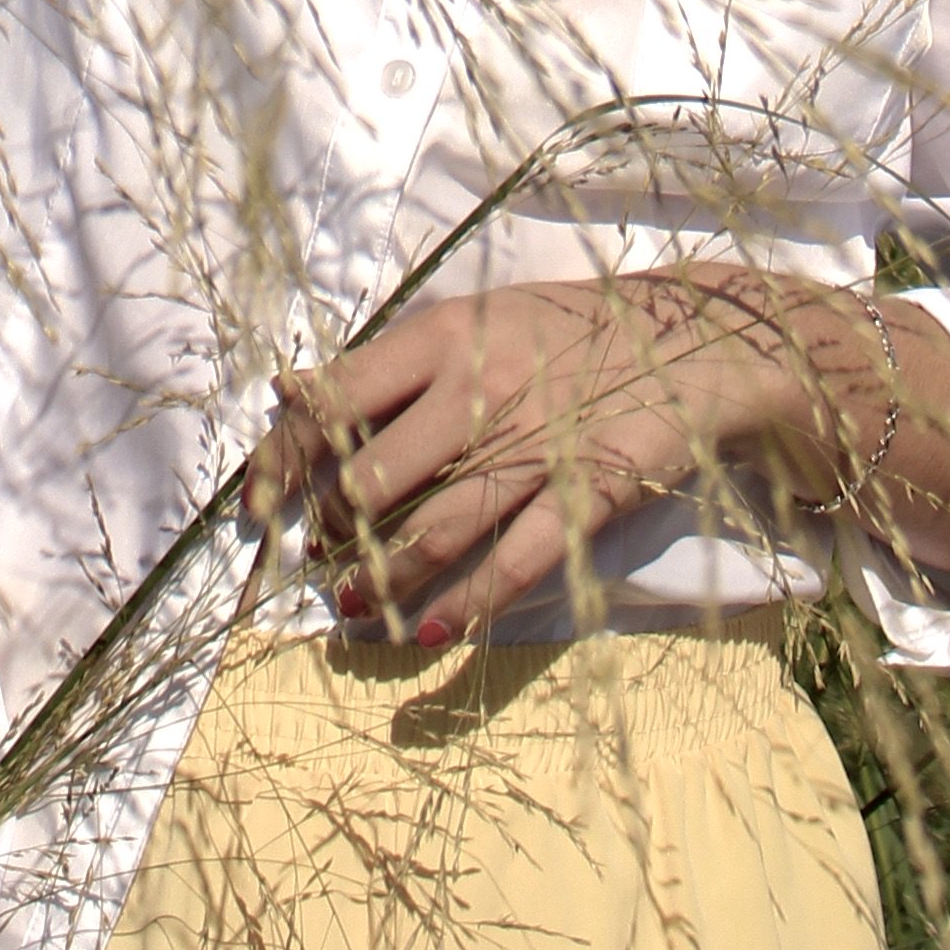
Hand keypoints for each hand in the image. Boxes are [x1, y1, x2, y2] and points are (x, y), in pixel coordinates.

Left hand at [246, 275, 869, 646]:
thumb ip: (389, 359)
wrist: (693, 340)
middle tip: (319, 553)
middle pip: (373, 477)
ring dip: (382, 582)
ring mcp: (537, 447)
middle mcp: (482, 388)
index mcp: (444, 334)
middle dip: (332, 529)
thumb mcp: (476, 316)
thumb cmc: (566, 331)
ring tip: (350, 606)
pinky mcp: (587, 497)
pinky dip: (468, 606)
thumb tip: (285, 392)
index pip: (335, 400)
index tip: (256, 503)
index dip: (283, 460)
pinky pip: (516, 564)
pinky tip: (431, 633)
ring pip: (435, 532)